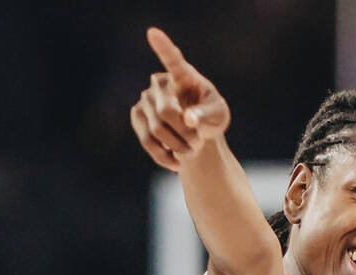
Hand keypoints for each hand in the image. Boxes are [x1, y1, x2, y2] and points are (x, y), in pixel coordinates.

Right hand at [129, 27, 229, 171]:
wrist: (195, 134)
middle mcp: (160, 83)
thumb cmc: (210, 118)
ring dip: (176, 146)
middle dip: (183, 133)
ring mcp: (145, 99)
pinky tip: (176, 162)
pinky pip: (147, 141)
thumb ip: (206, 116)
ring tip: (191, 152)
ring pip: (156, 130)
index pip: (173, 60)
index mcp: (183, 75)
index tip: (152, 32)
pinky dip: (163, 156)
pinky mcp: (137, 117)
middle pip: (166, 112)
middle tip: (198, 146)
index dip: (163, 47)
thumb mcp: (217, 117)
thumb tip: (188, 119)